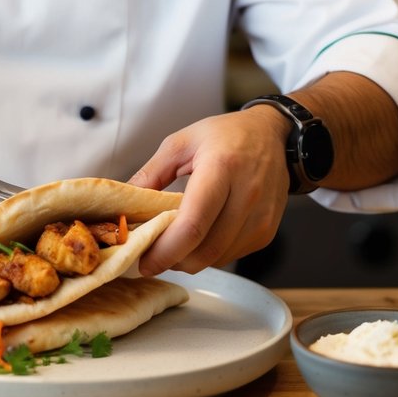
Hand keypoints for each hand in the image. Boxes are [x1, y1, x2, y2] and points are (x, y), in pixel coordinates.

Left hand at [127, 107, 289, 275]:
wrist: (272, 136)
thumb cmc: (225, 135)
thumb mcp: (182, 142)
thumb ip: (151, 173)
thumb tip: (125, 202)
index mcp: (222, 168)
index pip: (193, 224)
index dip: (165, 250)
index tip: (144, 260)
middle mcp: (247, 195)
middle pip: (205, 250)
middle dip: (173, 260)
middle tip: (153, 254)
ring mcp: (262, 217)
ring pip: (218, 258)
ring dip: (191, 258)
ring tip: (174, 242)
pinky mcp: (267, 231)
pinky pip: (231, 255)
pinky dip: (210, 253)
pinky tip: (200, 235)